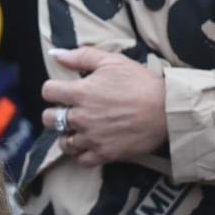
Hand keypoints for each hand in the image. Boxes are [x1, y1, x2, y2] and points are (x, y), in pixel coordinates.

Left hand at [41, 47, 166, 165]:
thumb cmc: (140, 82)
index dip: (53, 90)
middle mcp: (82, 116)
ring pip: (63, 142)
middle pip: (49, 119)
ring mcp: (92, 137)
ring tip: (78, 129)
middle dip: (55, 113)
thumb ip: (81, 56)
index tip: (62, 91)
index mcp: (81, 92)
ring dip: (67, 135)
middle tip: (68, 111)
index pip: (48, 92)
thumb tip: (55, 54)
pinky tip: (87, 145)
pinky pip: (81, 160)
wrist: (166, 109)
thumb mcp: (112, 61)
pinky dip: (80, 154)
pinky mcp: (105, 153)